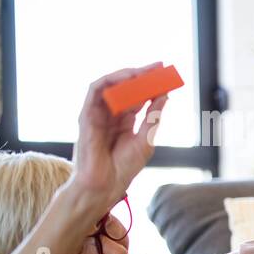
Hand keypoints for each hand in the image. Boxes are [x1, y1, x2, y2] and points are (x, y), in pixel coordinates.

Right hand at [66, 65, 166, 215]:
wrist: (104, 187)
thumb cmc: (123, 168)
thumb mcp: (146, 140)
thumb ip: (153, 117)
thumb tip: (165, 95)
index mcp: (125, 121)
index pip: (138, 97)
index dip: (152, 84)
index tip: (167, 74)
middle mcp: (111, 115)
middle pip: (125, 88)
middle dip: (142, 75)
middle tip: (159, 66)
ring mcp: (98, 114)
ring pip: (110, 85)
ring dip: (127, 75)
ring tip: (144, 71)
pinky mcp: (87, 116)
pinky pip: (94, 91)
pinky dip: (109, 81)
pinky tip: (126, 78)